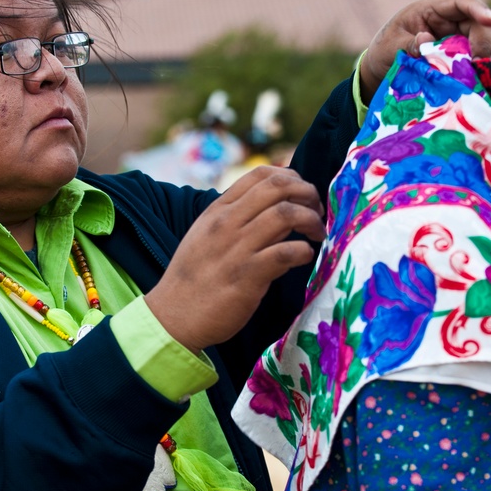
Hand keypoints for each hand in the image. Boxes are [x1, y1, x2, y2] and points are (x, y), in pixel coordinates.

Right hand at [145, 167, 324, 351]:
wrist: (173, 316)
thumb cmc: (195, 278)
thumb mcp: (207, 235)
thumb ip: (236, 218)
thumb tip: (276, 208)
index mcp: (219, 210)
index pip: (261, 174)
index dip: (291, 177)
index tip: (303, 195)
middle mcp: (228, 223)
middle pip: (278, 187)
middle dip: (307, 193)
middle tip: (317, 211)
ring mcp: (237, 248)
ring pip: (286, 214)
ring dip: (311, 221)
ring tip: (317, 234)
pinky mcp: (248, 275)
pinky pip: (285, 252)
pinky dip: (303, 251)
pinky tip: (306, 257)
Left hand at [360, 0, 490, 103]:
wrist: (384, 67)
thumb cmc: (386, 50)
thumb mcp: (390, 47)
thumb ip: (408, 44)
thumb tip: (426, 40)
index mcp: (433, 9)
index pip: (460, 1)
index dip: (477, 8)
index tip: (488, 21)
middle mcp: (455, 20)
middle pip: (487, 20)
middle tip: (483, 62)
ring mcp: (466, 36)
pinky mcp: (472, 53)